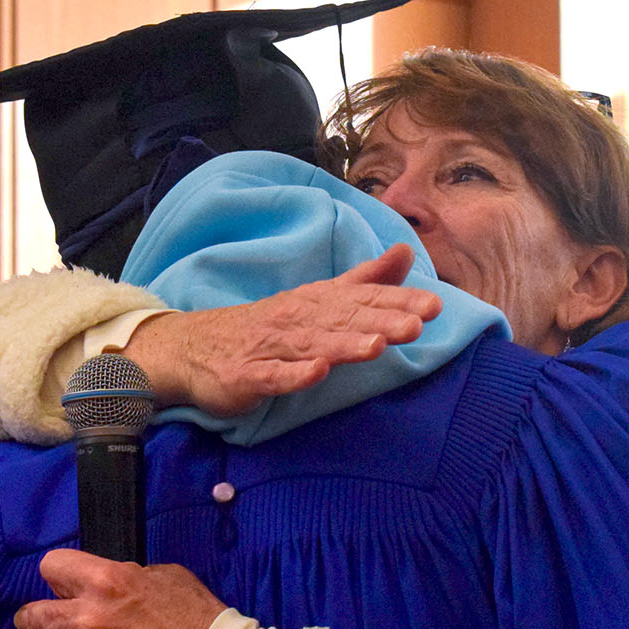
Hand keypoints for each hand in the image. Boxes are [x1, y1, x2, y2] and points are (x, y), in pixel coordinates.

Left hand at [14, 549, 225, 628]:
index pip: (52, 567)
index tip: (62, 585)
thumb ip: (127, 577)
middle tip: (37, 621)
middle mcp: (87, 619)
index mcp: (107, 582)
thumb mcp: (167, 577)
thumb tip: (106, 585)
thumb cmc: (200, 622)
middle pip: (35, 613)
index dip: (59, 575)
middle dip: (35, 616)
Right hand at [123, 243, 441, 415]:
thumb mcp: (319, 299)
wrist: (194, 348)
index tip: (435, 306)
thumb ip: (366, 281)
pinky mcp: (247, 375)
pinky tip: (316, 373)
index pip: (363, 299)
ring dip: (345, 344)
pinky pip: (273, 375)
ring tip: (377, 346)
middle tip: (418, 324)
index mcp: (318, 302)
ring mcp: (271, 347)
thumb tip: (407, 253)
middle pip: (344, 320)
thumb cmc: (268, 326)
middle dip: (382, 321)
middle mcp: (298, 319)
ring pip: (313, 344)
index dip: (398, 303)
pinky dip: (294, 374)